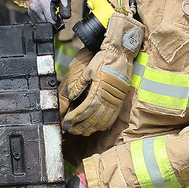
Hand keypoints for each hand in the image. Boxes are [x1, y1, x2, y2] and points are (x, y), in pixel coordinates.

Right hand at [27, 0, 70, 27]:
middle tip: (57, 10)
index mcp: (43, 3)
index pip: (51, 22)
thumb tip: (66, 17)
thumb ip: (66, 7)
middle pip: (47, 23)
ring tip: (52, 8)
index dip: (58, 21)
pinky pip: (38, 19)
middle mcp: (35, 7)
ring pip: (42, 22)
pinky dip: (44, 17)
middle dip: (53, 20)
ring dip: (48, 18)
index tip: (61, 15)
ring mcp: (31, 10)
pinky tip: (47, 8)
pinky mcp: (30, 11)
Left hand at [62, 13, 144, 134]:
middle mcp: (107, 98)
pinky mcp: (120, 101)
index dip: (75, 119)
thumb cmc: (103, 61)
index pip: (84, 110)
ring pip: (102, 121)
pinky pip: (112, 117)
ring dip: (91, 128)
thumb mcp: (88, 71)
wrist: (121, 55)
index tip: (67, 123)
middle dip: (80, 126)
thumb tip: (72, 96)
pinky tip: (98, 128)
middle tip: (71, 130)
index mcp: (98, 91)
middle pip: (92, 119)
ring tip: (82, 132)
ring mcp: (115, 101)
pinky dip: (104, 125)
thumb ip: (79, 85)